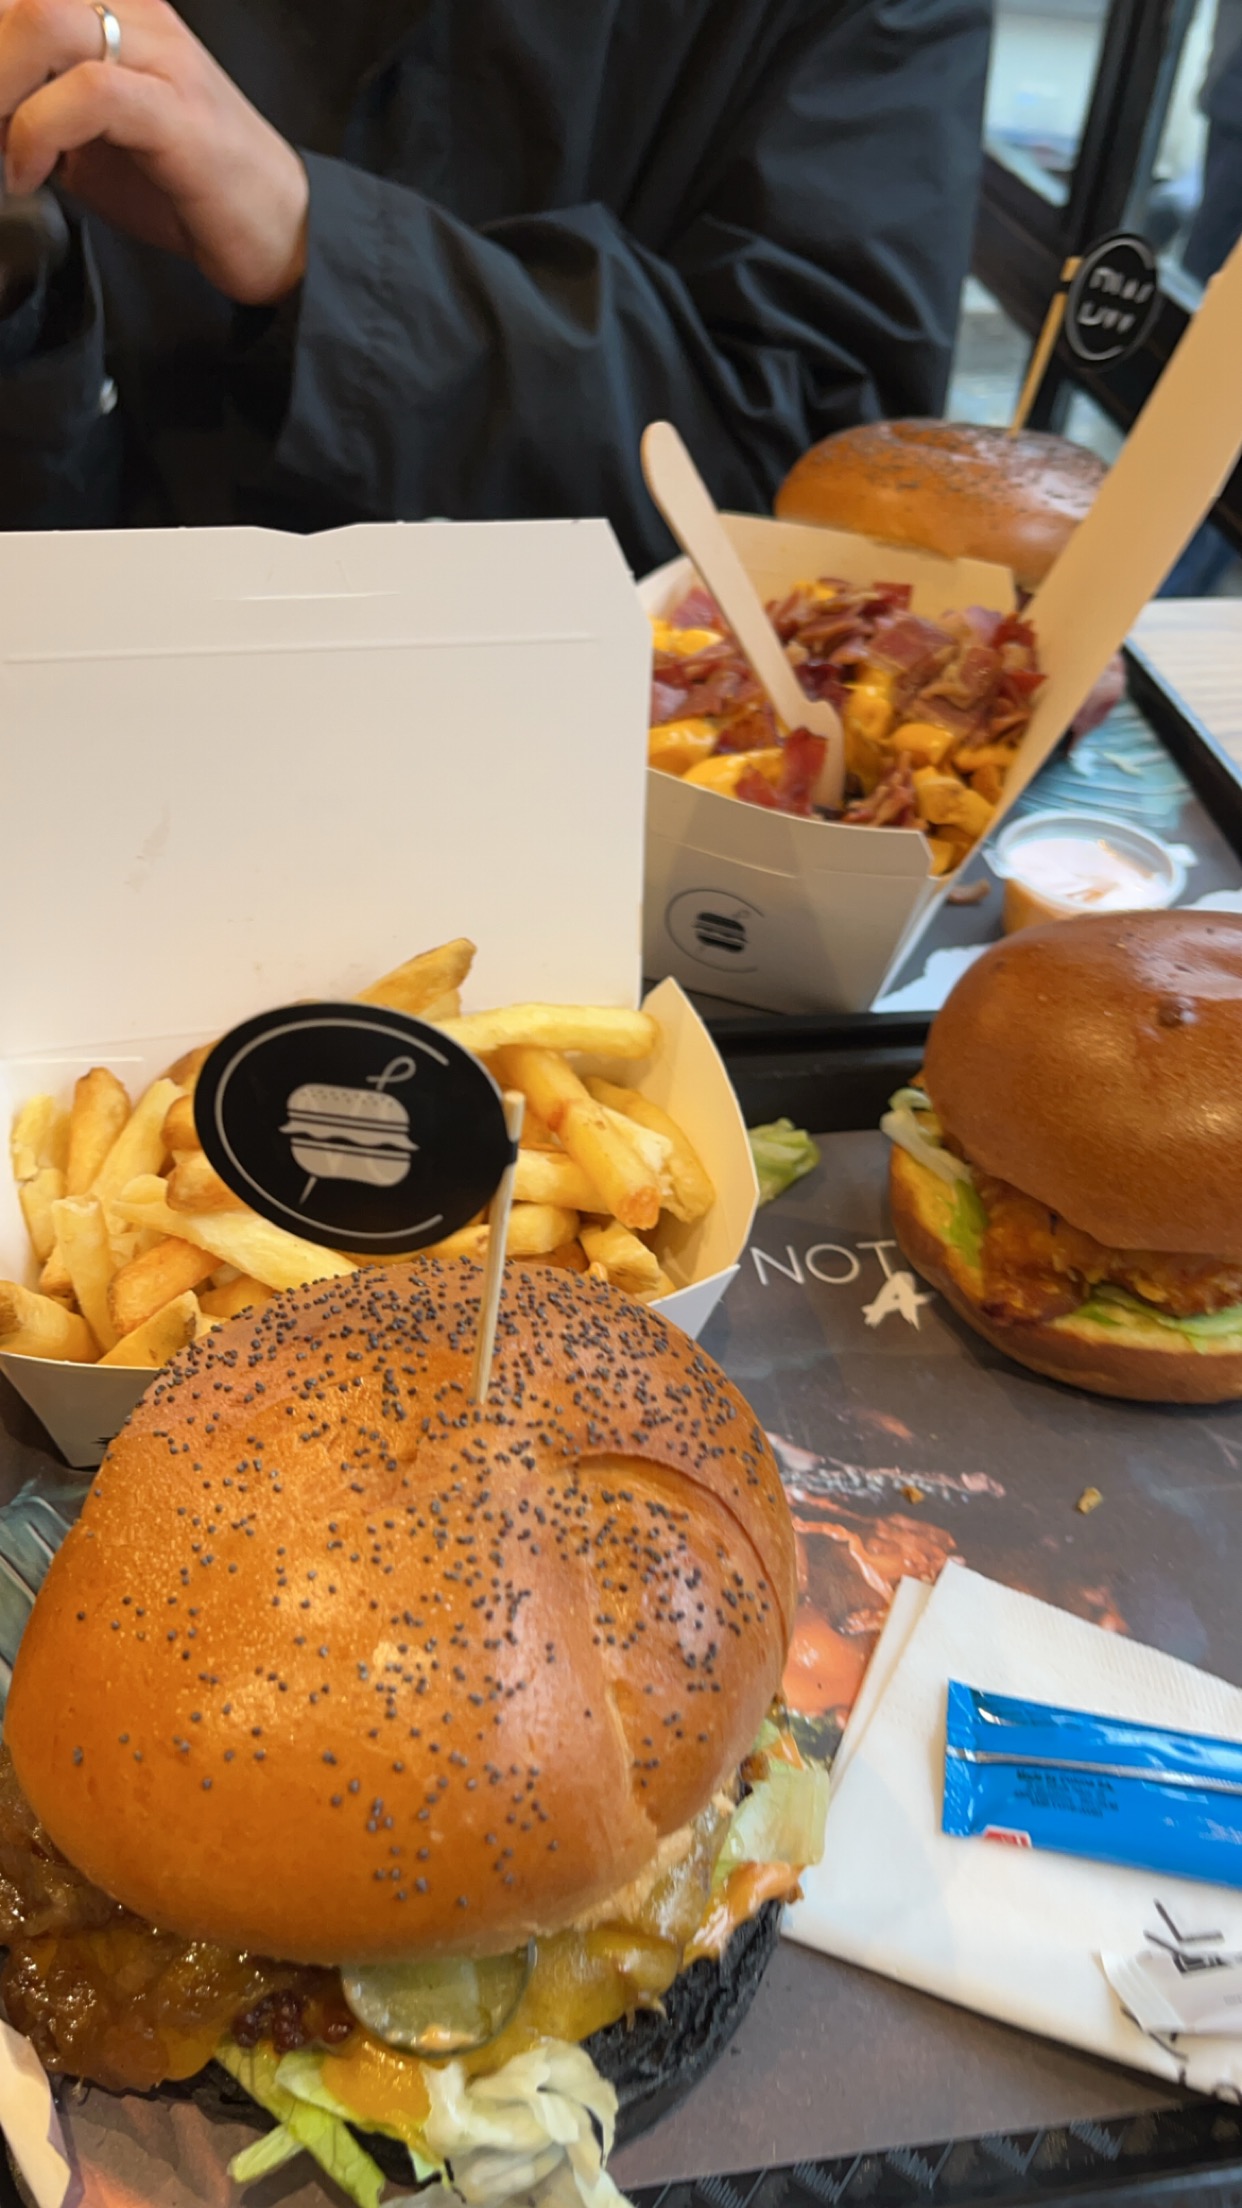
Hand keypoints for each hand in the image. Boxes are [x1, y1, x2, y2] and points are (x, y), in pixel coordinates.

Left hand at [0, 0, 308, 304]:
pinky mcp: (178, 113)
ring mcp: (161, 59)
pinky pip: (91, 93)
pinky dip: (38, 132)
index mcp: (112, 9)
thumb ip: (33, 112)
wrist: (278, 230)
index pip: (19, 0)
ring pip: (45, 21)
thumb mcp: (87, 137)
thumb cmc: (186, 184)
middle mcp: (136, 15)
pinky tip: (29, 174)